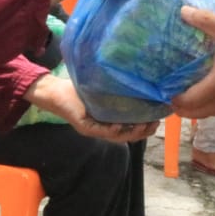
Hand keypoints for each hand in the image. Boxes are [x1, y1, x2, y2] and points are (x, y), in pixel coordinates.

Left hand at [27, 75, 159, 140]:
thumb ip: (118, 89)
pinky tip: (119, 125)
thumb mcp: (103, 89)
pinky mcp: (84, 127)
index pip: (131, 129)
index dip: (146, 128)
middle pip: (127, 136)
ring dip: (131, 133)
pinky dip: (111, 130)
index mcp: (110, 122)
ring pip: (117, 137)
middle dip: (143, 132)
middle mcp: (103, 129)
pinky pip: (101, 131)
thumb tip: (139, 78)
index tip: (159, 120)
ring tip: (143, 126)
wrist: (55, 92)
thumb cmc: (78, 89)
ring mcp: (94, 129)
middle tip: (155, 124)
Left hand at [172, 6, 214, 118]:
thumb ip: (205, 20)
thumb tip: (183, 11)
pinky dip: (213, 106)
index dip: (174, 100)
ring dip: (198, 110)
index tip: (164, 92)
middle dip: (183, 110)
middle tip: (172, 100)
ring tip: (191, 99)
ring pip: (212, 113)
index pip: (188, 102)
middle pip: (198, 114)